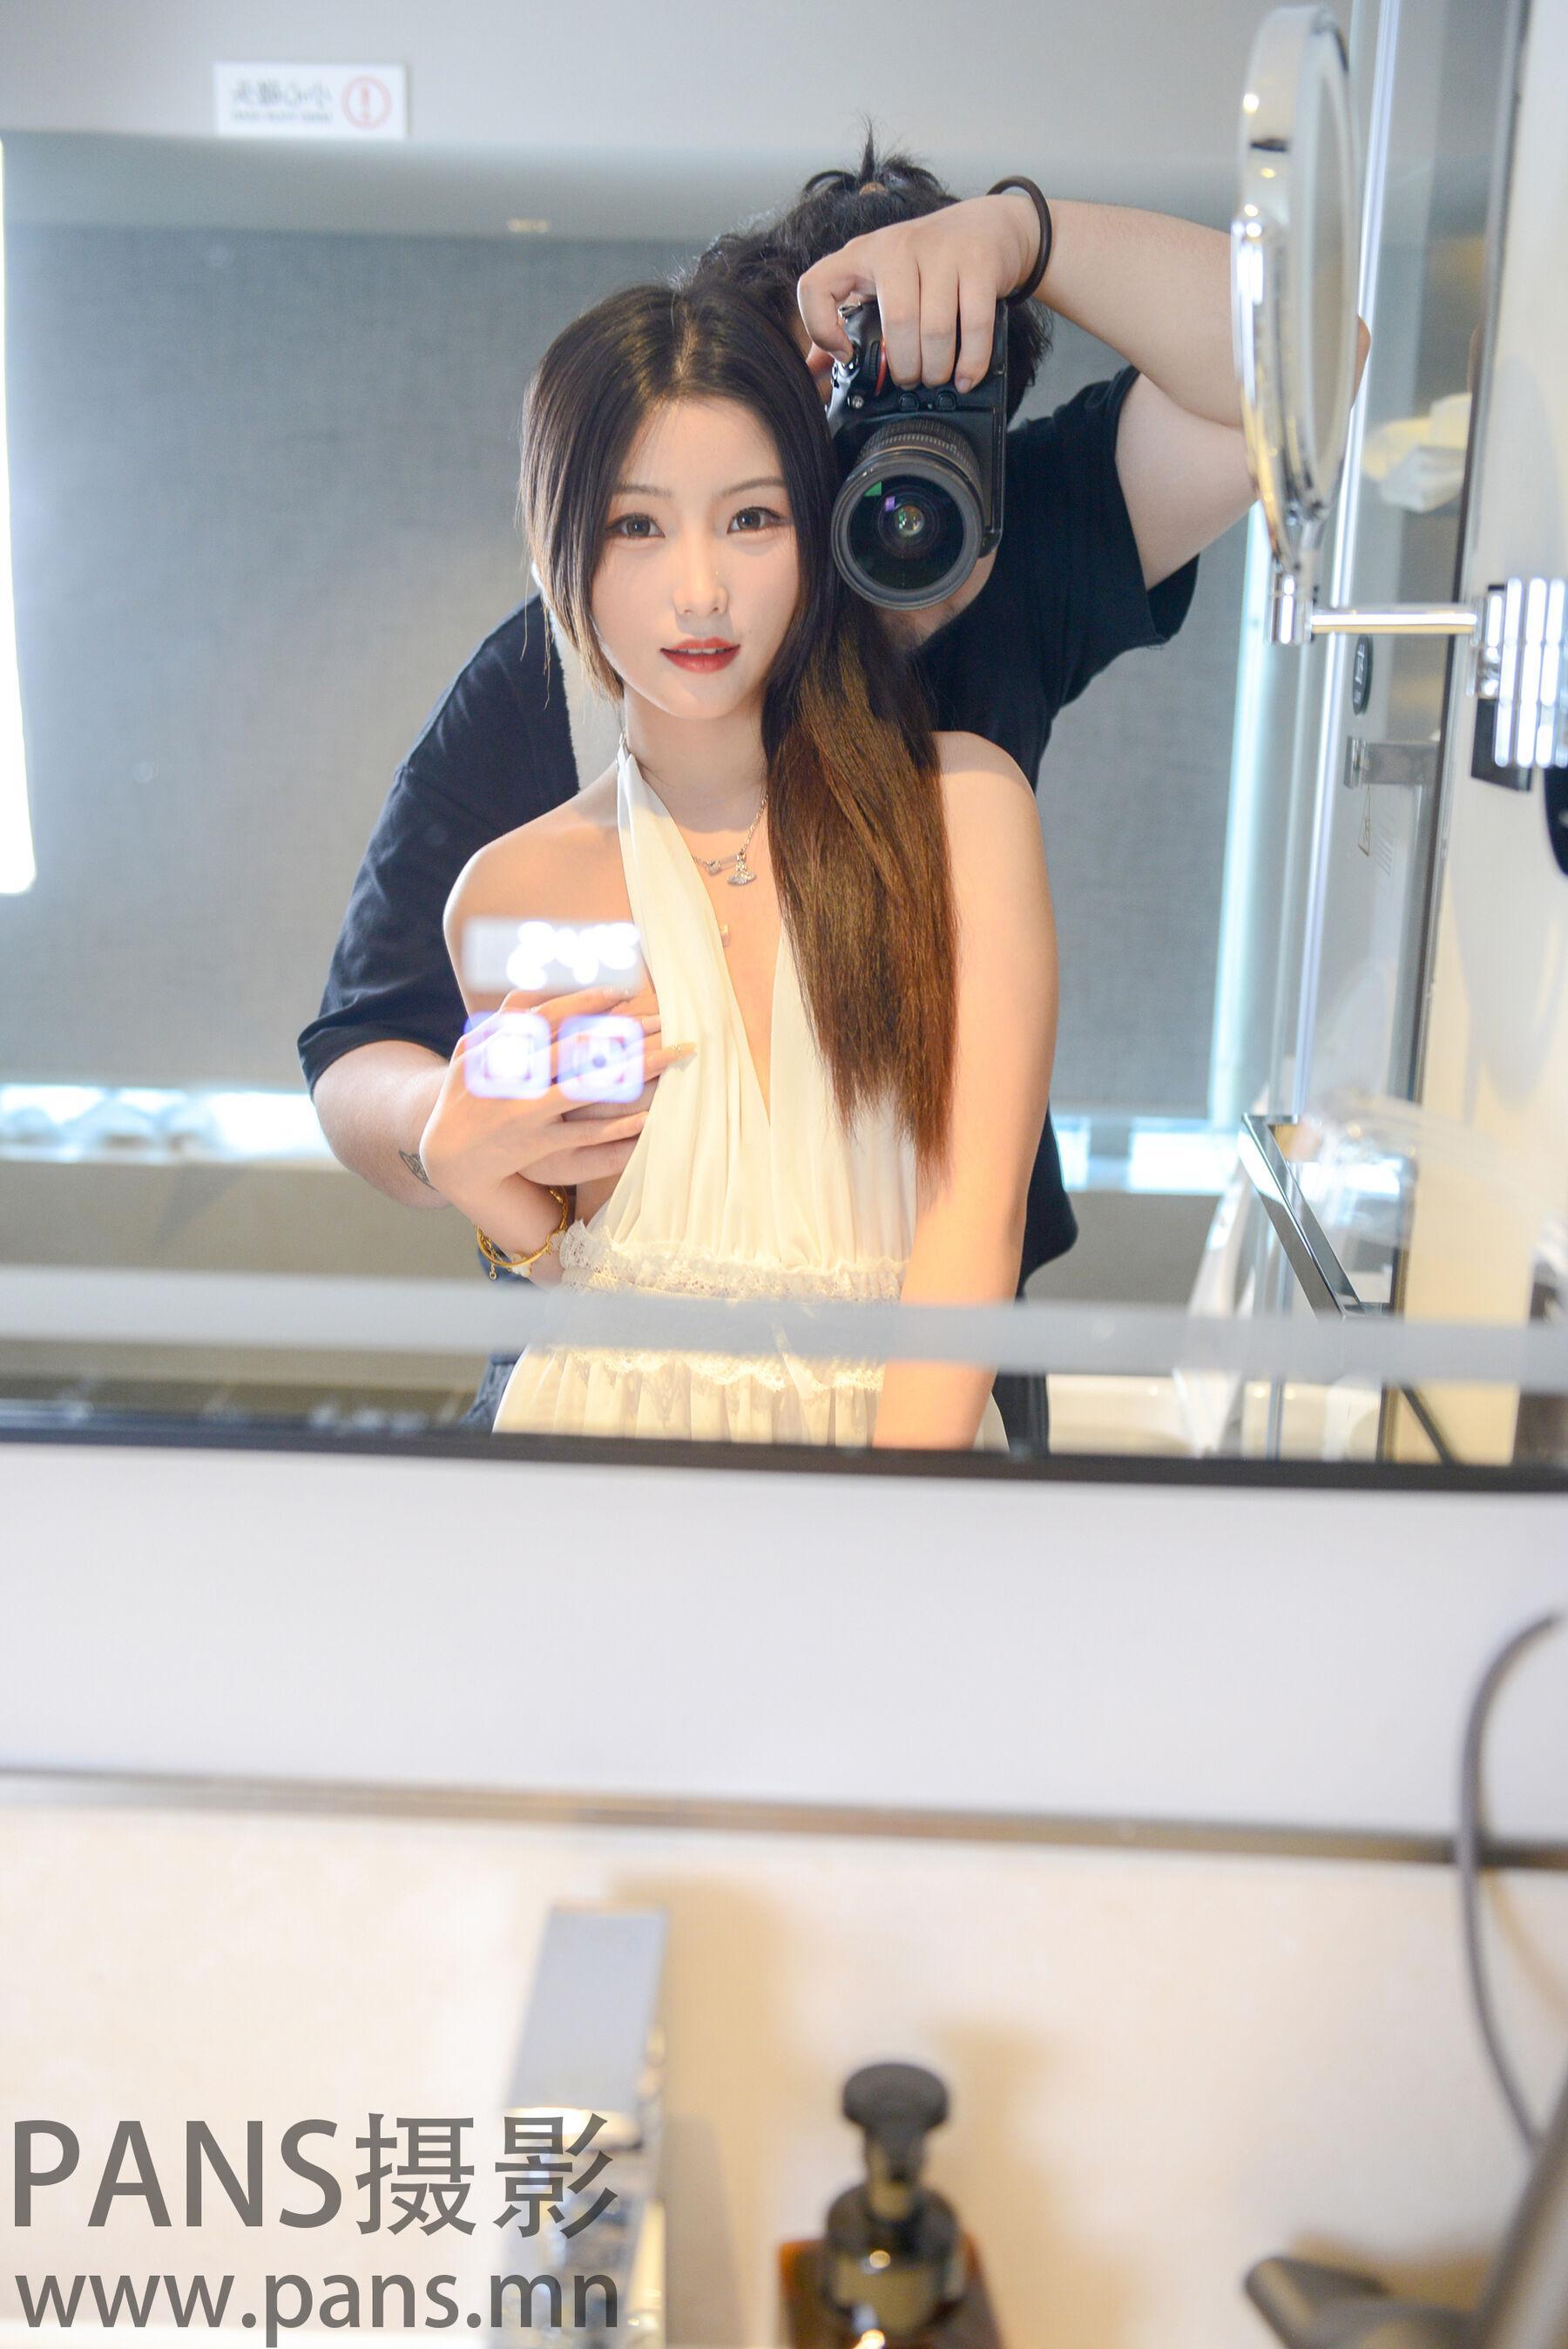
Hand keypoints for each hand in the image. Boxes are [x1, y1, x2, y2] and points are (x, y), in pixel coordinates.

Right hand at [418, 982, 689, 1210]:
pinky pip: (585, 1134)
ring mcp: (528, 1112)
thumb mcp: (473, 1048)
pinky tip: (649, 1114)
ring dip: (637, 1070)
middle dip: (629, 1030)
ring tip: (675, 1055)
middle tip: (668, 1019)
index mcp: (502, 1048)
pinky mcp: (538, 1145)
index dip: (590, 1001)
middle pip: (582, 1046)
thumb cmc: (466, 1094)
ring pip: (590, 1086)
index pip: (552, 1016)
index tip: (627, 992)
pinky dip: (617, 1125)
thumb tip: (539, 981)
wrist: (447, 1154)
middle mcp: (516, 1077)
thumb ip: (506, 1016)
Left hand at [796, 191, 1038, 396]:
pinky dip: (971, 361)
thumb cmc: (925, 262)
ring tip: (937, 377)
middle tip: (910, 379)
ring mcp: (941, 251)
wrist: (986, 226)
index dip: (821, 328)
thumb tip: (813, 372)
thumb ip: (843, 321)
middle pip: (896, 322)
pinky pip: (975, 325)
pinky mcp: (978, 262)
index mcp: (862, 254)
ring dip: (937, 369)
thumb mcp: (879, 280)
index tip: (845, 354)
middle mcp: (897, 247)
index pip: (816, 286)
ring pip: (935, 329)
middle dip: (905, 368)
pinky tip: (965, 375)